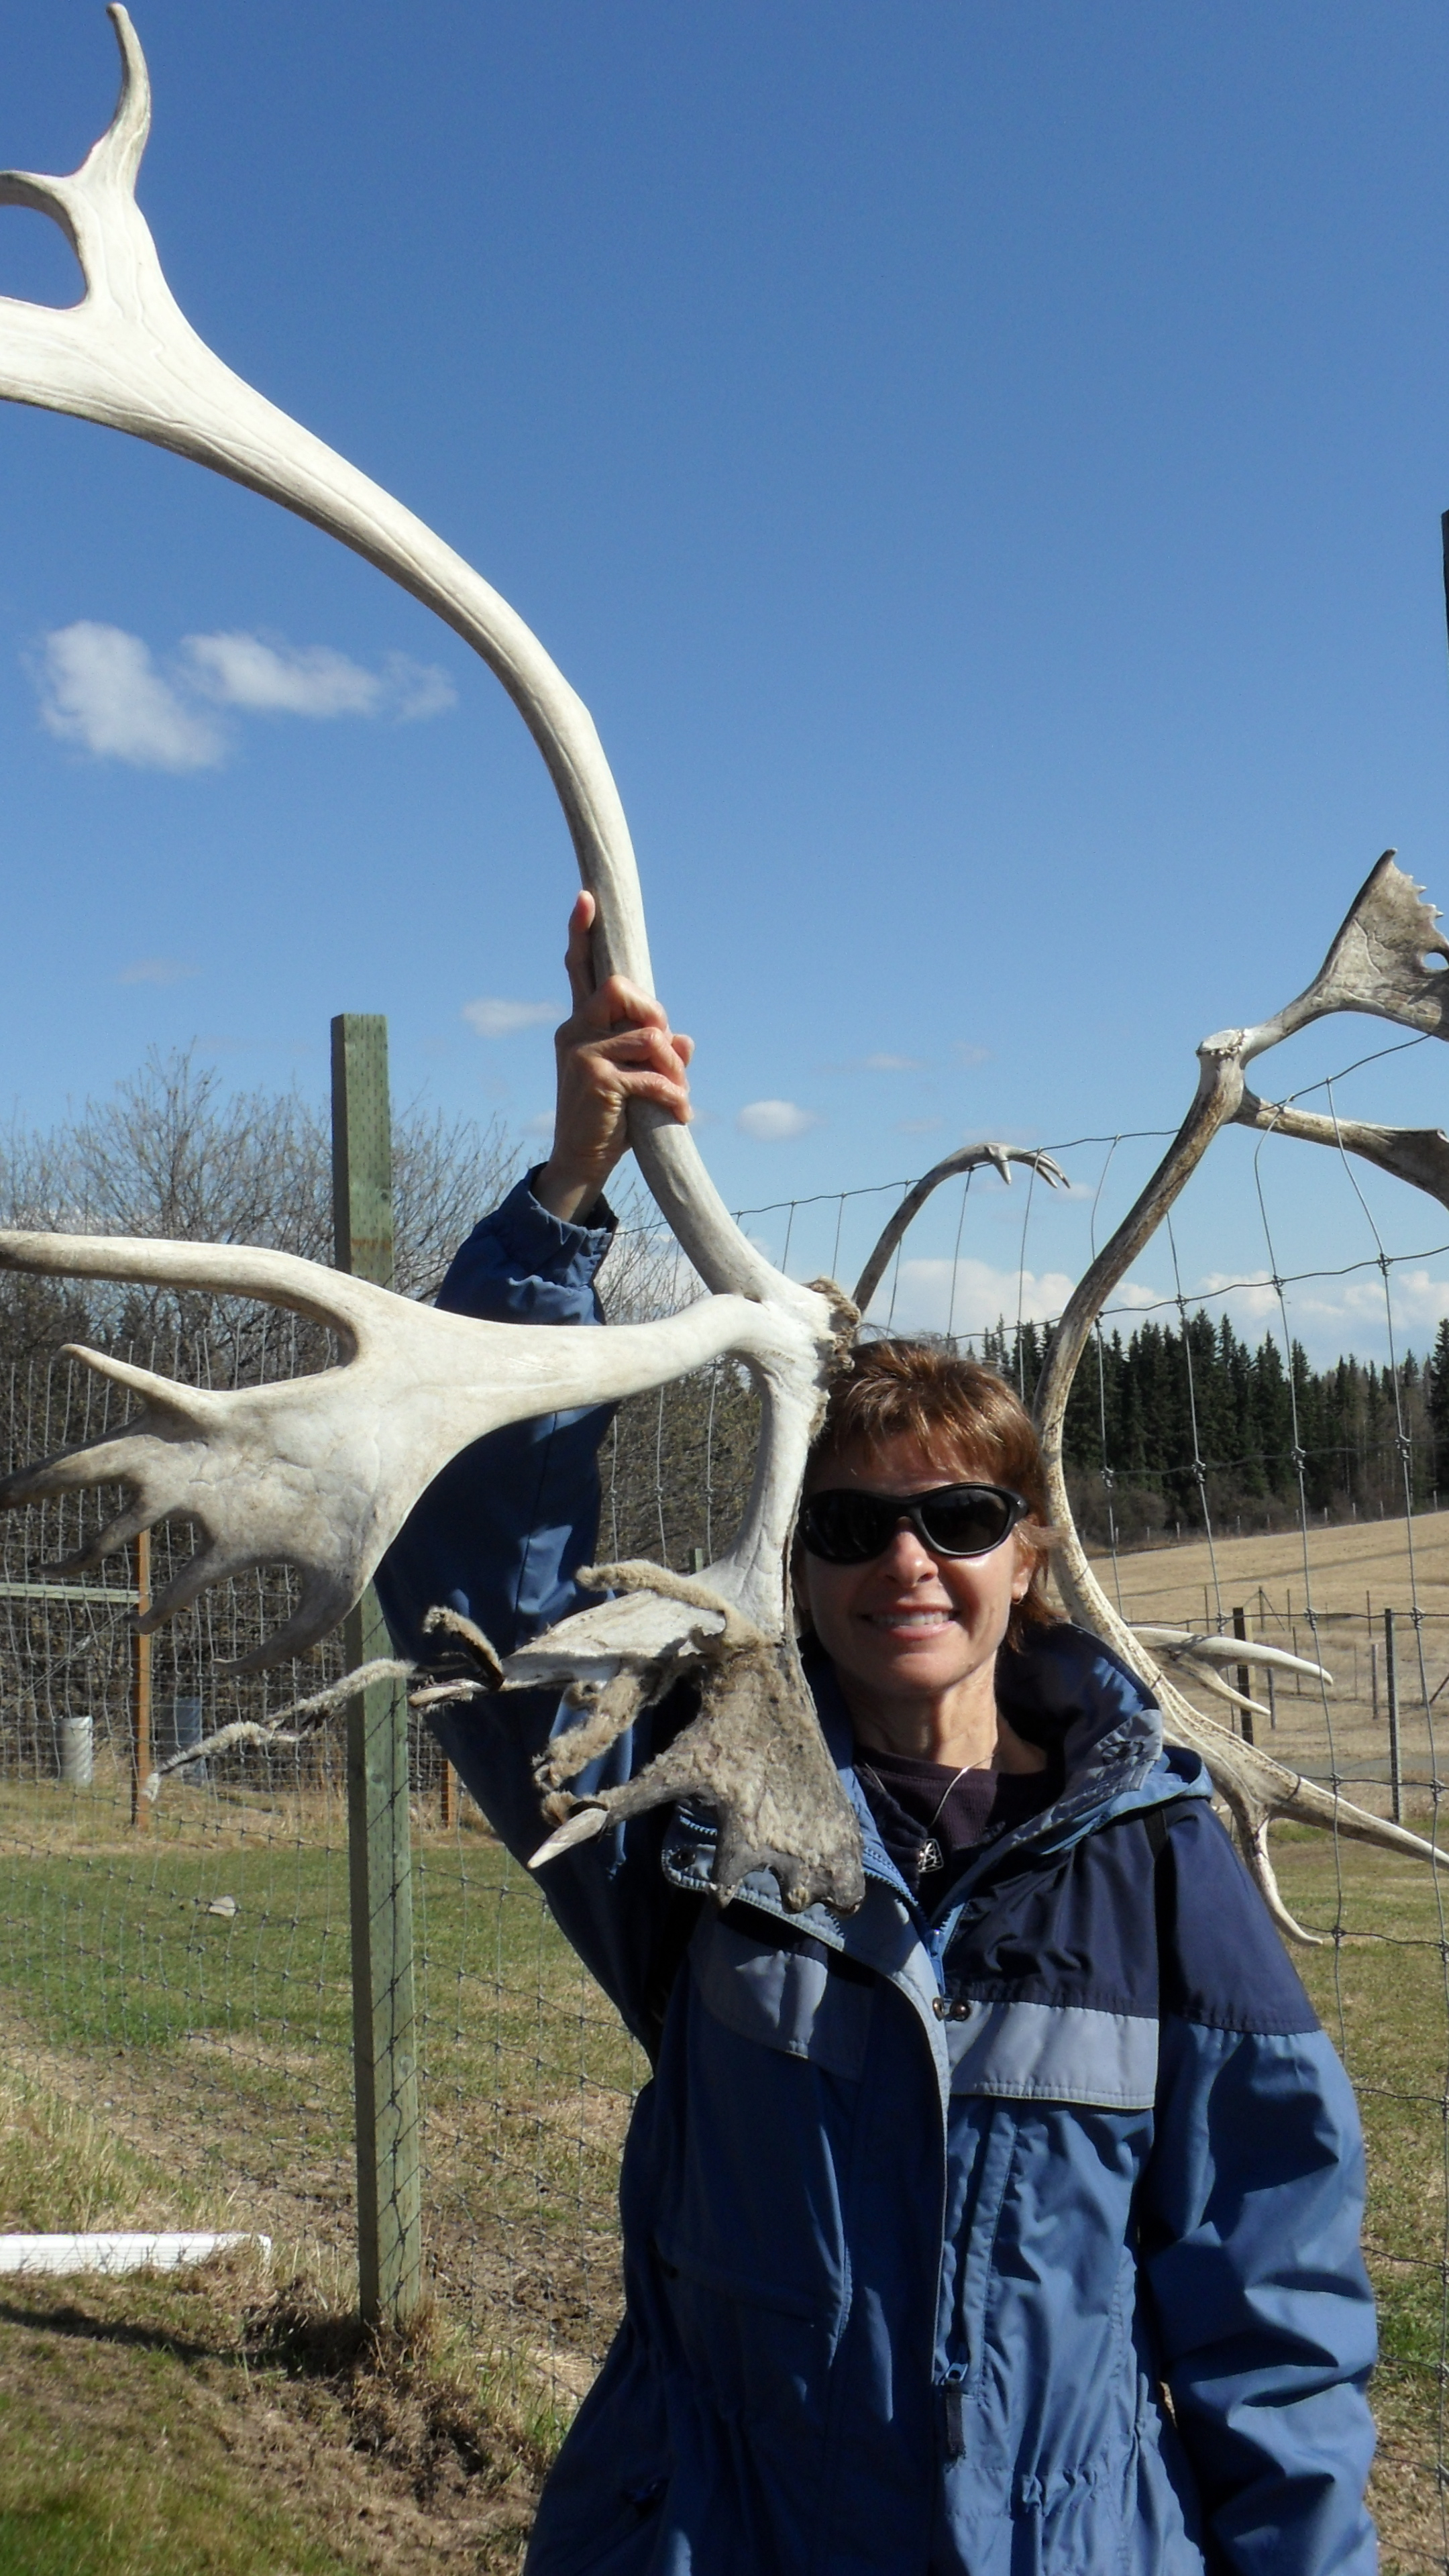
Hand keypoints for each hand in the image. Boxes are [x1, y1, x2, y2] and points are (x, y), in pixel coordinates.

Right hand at [534, 892, 693, 1222]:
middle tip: (668, 1054)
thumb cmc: (610, 1119)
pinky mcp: (596, 1080)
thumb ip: (657, 1055)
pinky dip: (674, 1095)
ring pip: (648, 1037)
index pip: (578, 970)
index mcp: (579, 1025)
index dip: (581, 933)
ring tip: (679, 1094)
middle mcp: (573, 1031)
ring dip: (674, 1068)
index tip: (586, 897)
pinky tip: (681, 1113)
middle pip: (621, 989)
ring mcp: (580, 1054)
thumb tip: (685, 1041)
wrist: (581, 1163)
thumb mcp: (635, 1080)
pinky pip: (652, 1075)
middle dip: (656, 1016)